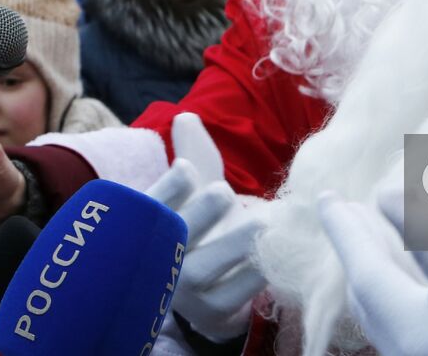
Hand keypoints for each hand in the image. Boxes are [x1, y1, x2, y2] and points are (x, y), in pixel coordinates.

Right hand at [151, 113, 265, 342]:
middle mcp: (162, 258)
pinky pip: (240, 288)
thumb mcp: (197, 188)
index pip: (153, 202)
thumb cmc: (205, 225)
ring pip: (213, 260)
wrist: (213, 286)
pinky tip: (274, 250)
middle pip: (181, 231)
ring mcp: (187, 288)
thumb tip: (186, 116)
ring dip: (239, 240)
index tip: (185, 170)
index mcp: (153, 225)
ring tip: (260, 222)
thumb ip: (194, 154)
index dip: (170, 187)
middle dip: (203, 210)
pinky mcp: (214, 311)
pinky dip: (260, 267)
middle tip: (224, 192)